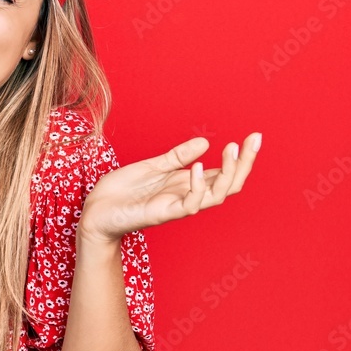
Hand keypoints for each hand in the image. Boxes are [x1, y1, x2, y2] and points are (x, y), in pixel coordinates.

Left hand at [78, 132, 261, 244]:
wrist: (95, 212)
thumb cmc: (122, 193)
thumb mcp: (152, 167)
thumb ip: (177, 157)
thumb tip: (206, 143)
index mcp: (186, 185)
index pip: (223, 174)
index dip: (240, 158)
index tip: (253, 137)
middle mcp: (187, 197)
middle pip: (228, 185)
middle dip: (244, 164)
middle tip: (254, 140)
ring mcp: (177, 206)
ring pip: (216, 196)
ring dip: (228, 173)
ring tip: (233, 150)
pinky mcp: (162, 214)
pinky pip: (189, 204)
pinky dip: (197, 186)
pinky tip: (197, 167)